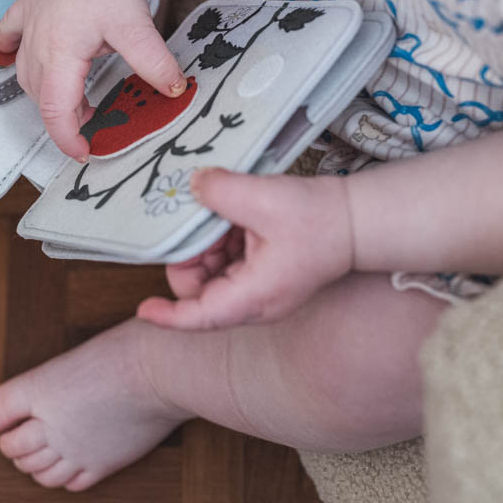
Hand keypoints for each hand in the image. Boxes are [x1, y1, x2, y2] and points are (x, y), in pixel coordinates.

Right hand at [0, 0, 185, 158]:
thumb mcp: (136, 29)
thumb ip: (155, 64)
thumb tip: (175, 89)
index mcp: (60, 57)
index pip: (56, 112)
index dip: (67, 138)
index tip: (84, 152)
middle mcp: (37, 45)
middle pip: (41, 96)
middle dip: (63, 116)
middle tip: (92, 120)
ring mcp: (30, 25)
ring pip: (25, 72)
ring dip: (44, 91)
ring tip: (71, 95)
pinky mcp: (30, 6)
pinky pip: (11, 35)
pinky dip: (11, 49)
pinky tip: (14, 52)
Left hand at [137, 169, 355, 329]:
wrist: (358, 219)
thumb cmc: (318, 218)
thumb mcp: (261, 198)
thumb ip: (219, 192)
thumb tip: (193, 185)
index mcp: (252, 296)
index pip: (198, 317)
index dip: (167, 316)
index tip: (143, 309)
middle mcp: (256, 302)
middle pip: (202, 292)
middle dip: (192, 258)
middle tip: (202, 223)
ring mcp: (263, 289)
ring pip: (216, 276)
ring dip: (210, 246)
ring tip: (223, 214)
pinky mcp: (269, 273)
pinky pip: (234, 264)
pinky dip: (227, 241)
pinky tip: (236, 215)